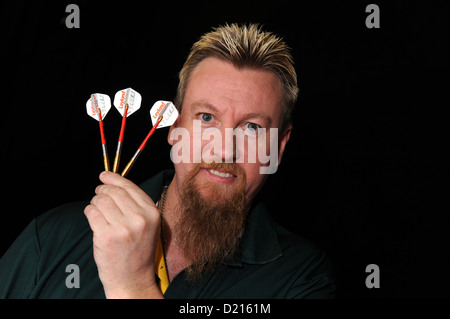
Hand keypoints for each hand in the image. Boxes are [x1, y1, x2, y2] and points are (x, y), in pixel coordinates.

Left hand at [84, 171, 162, 297]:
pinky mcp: (106, 236)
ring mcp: (123, 227)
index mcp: (152, 213)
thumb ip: (136, 205)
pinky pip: (91, 212)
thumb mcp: (148, 225)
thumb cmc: (138, 252)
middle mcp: (139, 218)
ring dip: (95, 202)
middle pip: (114, 192)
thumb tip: (114, 184)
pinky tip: (93, 218)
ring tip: (97, 210)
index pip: (130, 187)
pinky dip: (89, 212)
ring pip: (101, 201)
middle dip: (102, 190)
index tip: (104, 175)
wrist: (133, 279)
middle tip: (98, 194)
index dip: (114, 178)